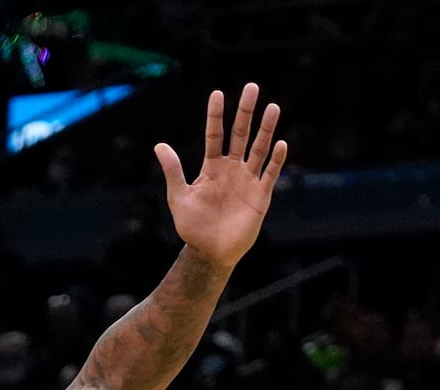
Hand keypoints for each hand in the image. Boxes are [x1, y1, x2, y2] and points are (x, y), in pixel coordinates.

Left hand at [154, 85, 286, 269]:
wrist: (210, 252)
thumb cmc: (193, 227)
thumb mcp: (179, 197)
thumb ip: (173, 171)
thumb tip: (159, 145)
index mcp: (212, 168)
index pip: (215, 135)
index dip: (216, 115)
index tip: (218, 93)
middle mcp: (232, 169)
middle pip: (241, 134)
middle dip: (246, 112)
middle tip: (252, 87)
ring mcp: (248, 180)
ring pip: (259, 149)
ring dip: (266, 129)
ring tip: (272, 107)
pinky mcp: (261, 195)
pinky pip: (270, 174)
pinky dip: (275, 160)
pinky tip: (280, 144)